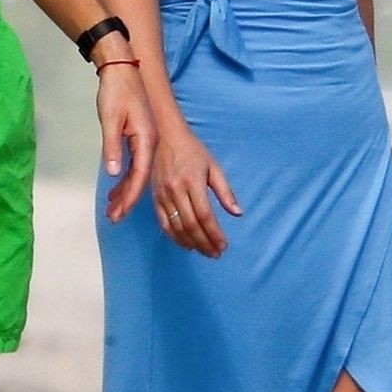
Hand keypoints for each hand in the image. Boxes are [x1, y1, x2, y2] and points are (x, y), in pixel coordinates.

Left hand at [97, 63, 156, 220]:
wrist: (121, 68)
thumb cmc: (116, 91)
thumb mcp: (110, 119)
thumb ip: (112, 147)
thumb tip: (113, 174)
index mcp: (146, 139)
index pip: (139, 175)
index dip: (130, 196)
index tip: (121, 213)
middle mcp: (149, 142)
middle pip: (139, 178)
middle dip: (127, 199)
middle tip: (114, 218)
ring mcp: (145, 140)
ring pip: (136, 172)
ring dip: (124, 191)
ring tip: (113, 210)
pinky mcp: (138, 136)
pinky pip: (133, 163)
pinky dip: (124, 177)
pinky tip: (116, 189)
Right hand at [152, 126, 240, 256]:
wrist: (165, 136)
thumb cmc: (193, 150)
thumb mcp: (213, 167)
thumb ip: (226, 191)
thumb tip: (238, 213)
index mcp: (193, 182)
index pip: (205, 215)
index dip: (214, 234)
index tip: (223, 245)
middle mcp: (176, 190)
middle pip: (191, 225)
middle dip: (205, 243)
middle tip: (216, 254)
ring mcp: (163, 195)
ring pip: (177, 227)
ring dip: (191, 243)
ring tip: (204, 252)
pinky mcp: (154, 198)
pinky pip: (163, 223)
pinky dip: (174, 237)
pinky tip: (186, 244)